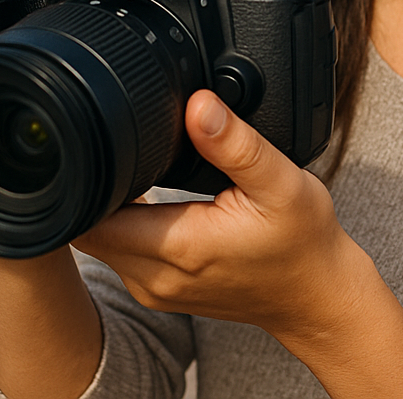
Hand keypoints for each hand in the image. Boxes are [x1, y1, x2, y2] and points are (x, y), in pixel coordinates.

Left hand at [76, 90, 367, 341]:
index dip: (84, 178)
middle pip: (87, 228)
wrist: (318, 298)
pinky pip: (119, 254)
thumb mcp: (281, 182)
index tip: (97, 144)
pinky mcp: (160, 292)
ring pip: (100, 242)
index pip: (91, 216)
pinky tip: (147, 196)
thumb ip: (235, 144)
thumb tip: (199, 104)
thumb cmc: (303, 243)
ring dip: (107, 207)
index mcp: (178, 247)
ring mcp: (155, 290)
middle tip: (114, 146)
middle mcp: (156, 277)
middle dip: (92, 187)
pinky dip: (123, 225)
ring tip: (133, 168)